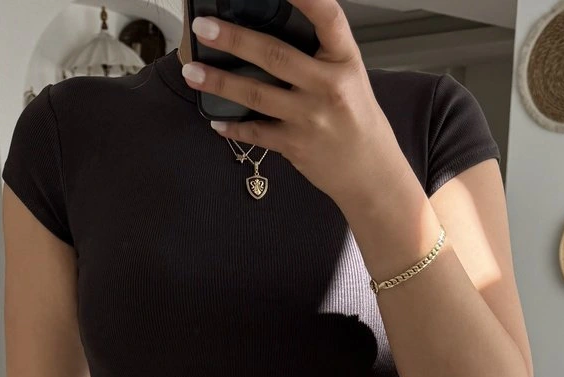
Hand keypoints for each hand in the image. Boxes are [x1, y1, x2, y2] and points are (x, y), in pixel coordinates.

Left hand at [185, 0, 409, 212]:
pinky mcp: (296, 145)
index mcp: (344, 59)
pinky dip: (233, 126)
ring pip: (257, 94)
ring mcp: (310, 118)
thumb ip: (318, 54)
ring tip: (192, 72)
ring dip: (220, 83)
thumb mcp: (348, 75)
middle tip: (203, 26)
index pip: (328, 16)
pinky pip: (257, 132)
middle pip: (274, 55)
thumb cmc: (356, 118)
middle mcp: (328, 86)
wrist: (370, 173)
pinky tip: (215, 118)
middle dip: (234, 39)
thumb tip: (269, 35)